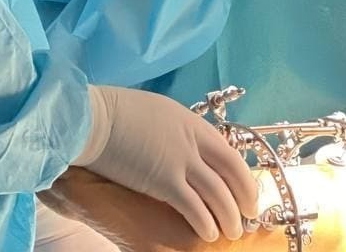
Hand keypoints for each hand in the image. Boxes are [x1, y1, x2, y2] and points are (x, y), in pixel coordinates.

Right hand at [72, 85, 257, 241]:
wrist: (95, 118)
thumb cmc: (118, 113)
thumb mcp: (159, 113)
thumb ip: (177, 132)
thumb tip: (184, 148)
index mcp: (193, 124)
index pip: (229, 153)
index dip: (243, 175)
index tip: (247, 191)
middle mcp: (194, 142)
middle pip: (231, 174)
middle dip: (245, 197)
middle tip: (249, 215)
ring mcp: (181, 162)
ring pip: (218, 194)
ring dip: (229, 216)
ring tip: (232, 231)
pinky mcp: (164, 182)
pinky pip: (194, 207)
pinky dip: (205, 222)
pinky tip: (208, 233)